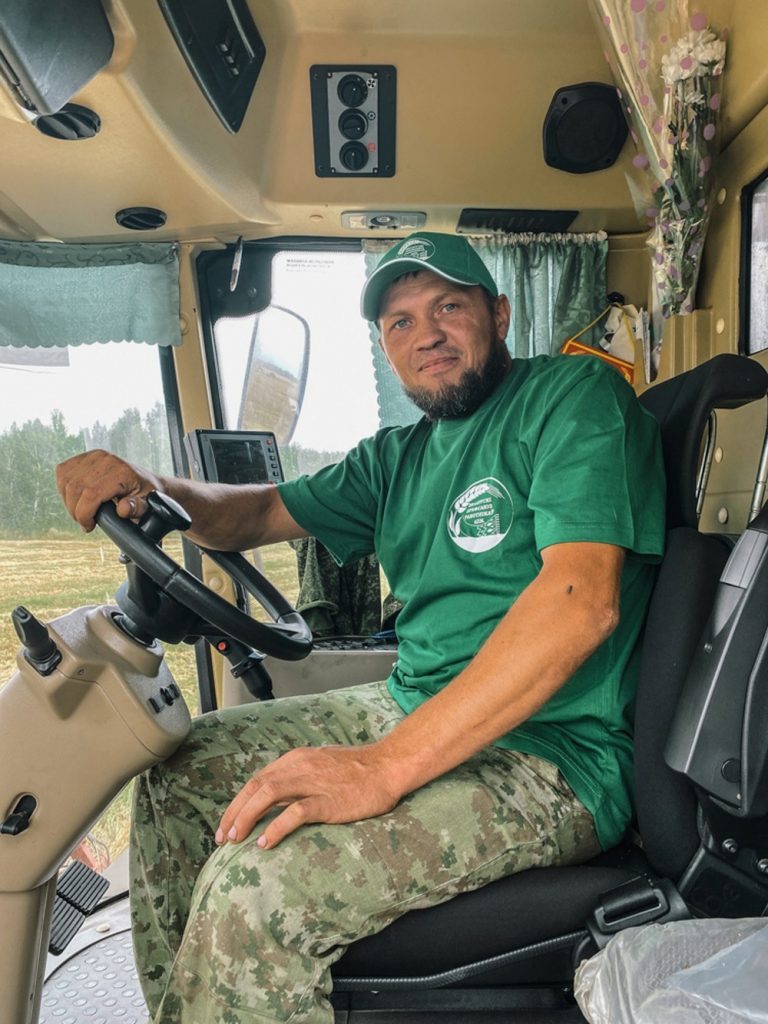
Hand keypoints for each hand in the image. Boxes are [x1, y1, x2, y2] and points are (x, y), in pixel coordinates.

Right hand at [56, 449, 161, 531]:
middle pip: (75, 489)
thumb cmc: (145, 494)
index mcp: (121, 472)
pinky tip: (77, 497)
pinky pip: (63, 472)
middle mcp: (106, 460)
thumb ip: (136, 508)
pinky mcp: (85, 456)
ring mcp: (94, 456)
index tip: (88, 526)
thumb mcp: (147, 505)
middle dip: (76, 511)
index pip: (91, 494)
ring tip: (82, 511)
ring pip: (66, 481)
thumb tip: (123, 509)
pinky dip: (65, 488)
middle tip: (86, 521)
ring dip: (69, 501)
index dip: (84, 514)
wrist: (144, 480)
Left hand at [216, 744, 401, 849]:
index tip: (227, 824)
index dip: (238, 803)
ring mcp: (313, 782)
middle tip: (223, 837)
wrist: (387, 766)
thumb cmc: (358, 770)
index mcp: (296, 759)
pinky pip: (295, 812)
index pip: (257, 780)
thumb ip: (299, 777)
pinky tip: (265, 842)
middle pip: (256, 787)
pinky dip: (276, 827)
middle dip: (235, 813)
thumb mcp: (321, 765)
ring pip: (268, 795)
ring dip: (247, 818)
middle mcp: (299, 767)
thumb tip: (277, 798)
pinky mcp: (328, 800)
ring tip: (236, 839)